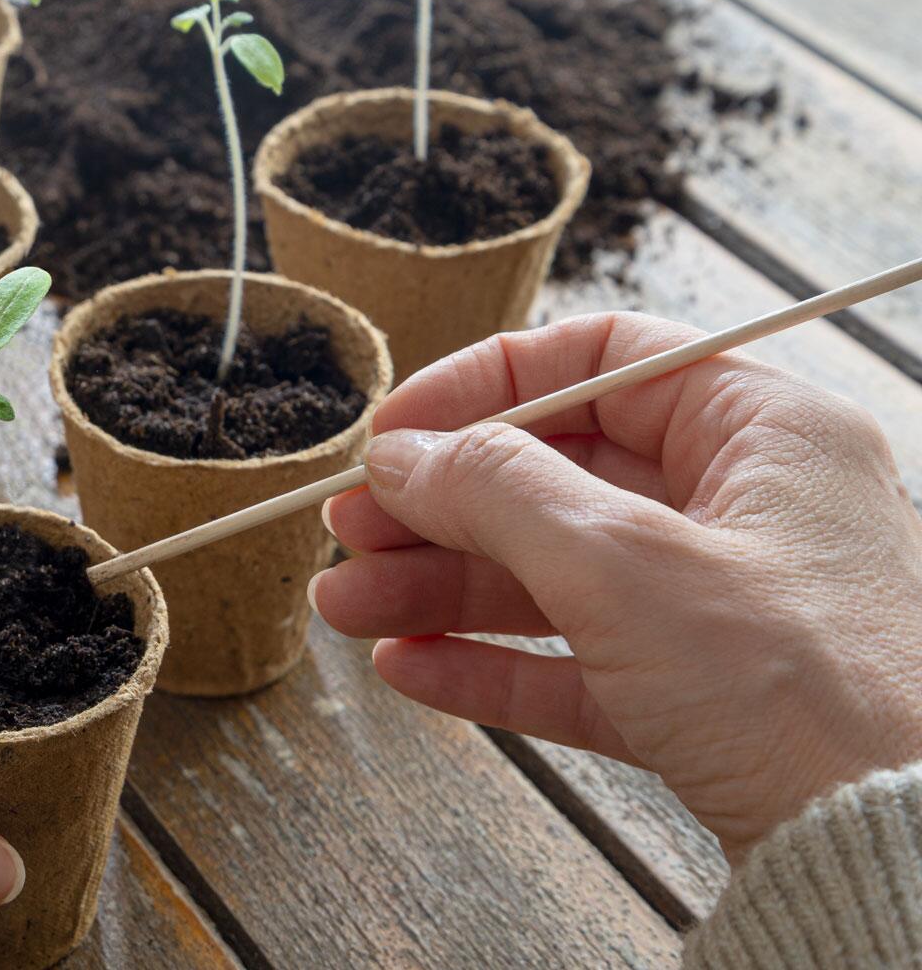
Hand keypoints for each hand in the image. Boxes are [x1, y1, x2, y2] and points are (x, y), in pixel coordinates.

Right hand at [310, 313, 921, 860]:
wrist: (894, 856)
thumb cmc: (812, 693)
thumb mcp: (625, 565)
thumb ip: (499, 491)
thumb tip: (406, 454)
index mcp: (762, 432)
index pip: (605, 359)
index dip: (488, 384)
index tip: (401, 431)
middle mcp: (746, 507)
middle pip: (559, 476)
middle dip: (440, 508)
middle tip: (352, 529)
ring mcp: (725, 607)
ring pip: (555, 575)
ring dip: (443, 588)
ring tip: (348, 609)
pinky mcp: (705, 697)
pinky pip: (577, 662)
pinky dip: (494, 661)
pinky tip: (415, 667)